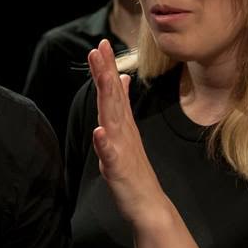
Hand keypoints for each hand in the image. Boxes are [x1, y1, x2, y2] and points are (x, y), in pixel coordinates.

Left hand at [88, 39, 169, 228]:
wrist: (147, 203)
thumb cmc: (134, 168)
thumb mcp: (126, 132)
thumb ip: (122, 106)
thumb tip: (123, 79)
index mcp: (122, 123)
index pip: (113, 91)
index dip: (106, 68)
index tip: (100, 44)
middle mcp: (122, 131)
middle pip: (112, 98)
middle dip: (105, 73)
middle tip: (99, 49)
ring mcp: (121, 148)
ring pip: (112, 118)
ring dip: (106, 97)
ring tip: (101, 77)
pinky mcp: (118, 168)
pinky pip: (110, 154)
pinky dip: (104, 142)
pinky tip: (99, 131)